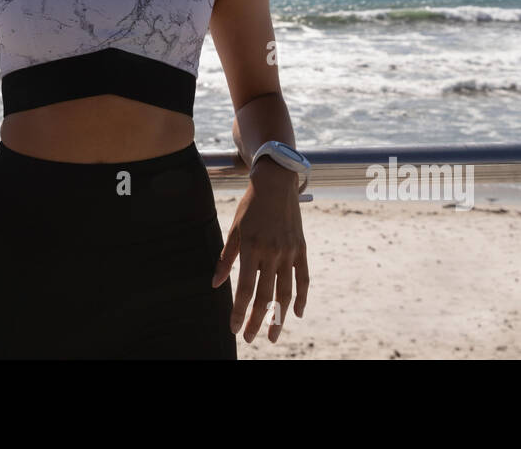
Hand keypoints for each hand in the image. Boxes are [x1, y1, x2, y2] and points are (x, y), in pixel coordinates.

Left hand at [211, 160, 308, 342]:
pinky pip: (304, 279)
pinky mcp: (302, 249)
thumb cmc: (250, 206)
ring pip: (286, 293)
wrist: (277, 183)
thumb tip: (216, 284)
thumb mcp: (234, 229)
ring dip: (279, 317)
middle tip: (250, 338)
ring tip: (273, 336)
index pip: (245, 289)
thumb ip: (226, 258)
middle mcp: (272, 252)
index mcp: (251, 247)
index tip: (234, 329)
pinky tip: (296, 314)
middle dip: (256, 321)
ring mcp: (290, 252)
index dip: (238, 311)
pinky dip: (301, 298)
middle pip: (265, 296)